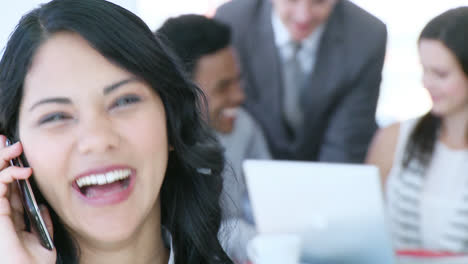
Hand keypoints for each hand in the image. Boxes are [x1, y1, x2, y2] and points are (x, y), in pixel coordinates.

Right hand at [0, 135, 55, 262]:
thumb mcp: (43, 240)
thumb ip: (42, 222)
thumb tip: (43, 207)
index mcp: (12, 218)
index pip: (10, 189)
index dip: (13, 171)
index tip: (18, 155)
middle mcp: (3, 214)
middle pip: (0, 182)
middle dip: (3, 161)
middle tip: (13, 144)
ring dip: (3, 162)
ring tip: (15, 148)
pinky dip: (6, 177)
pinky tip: (21, 172)